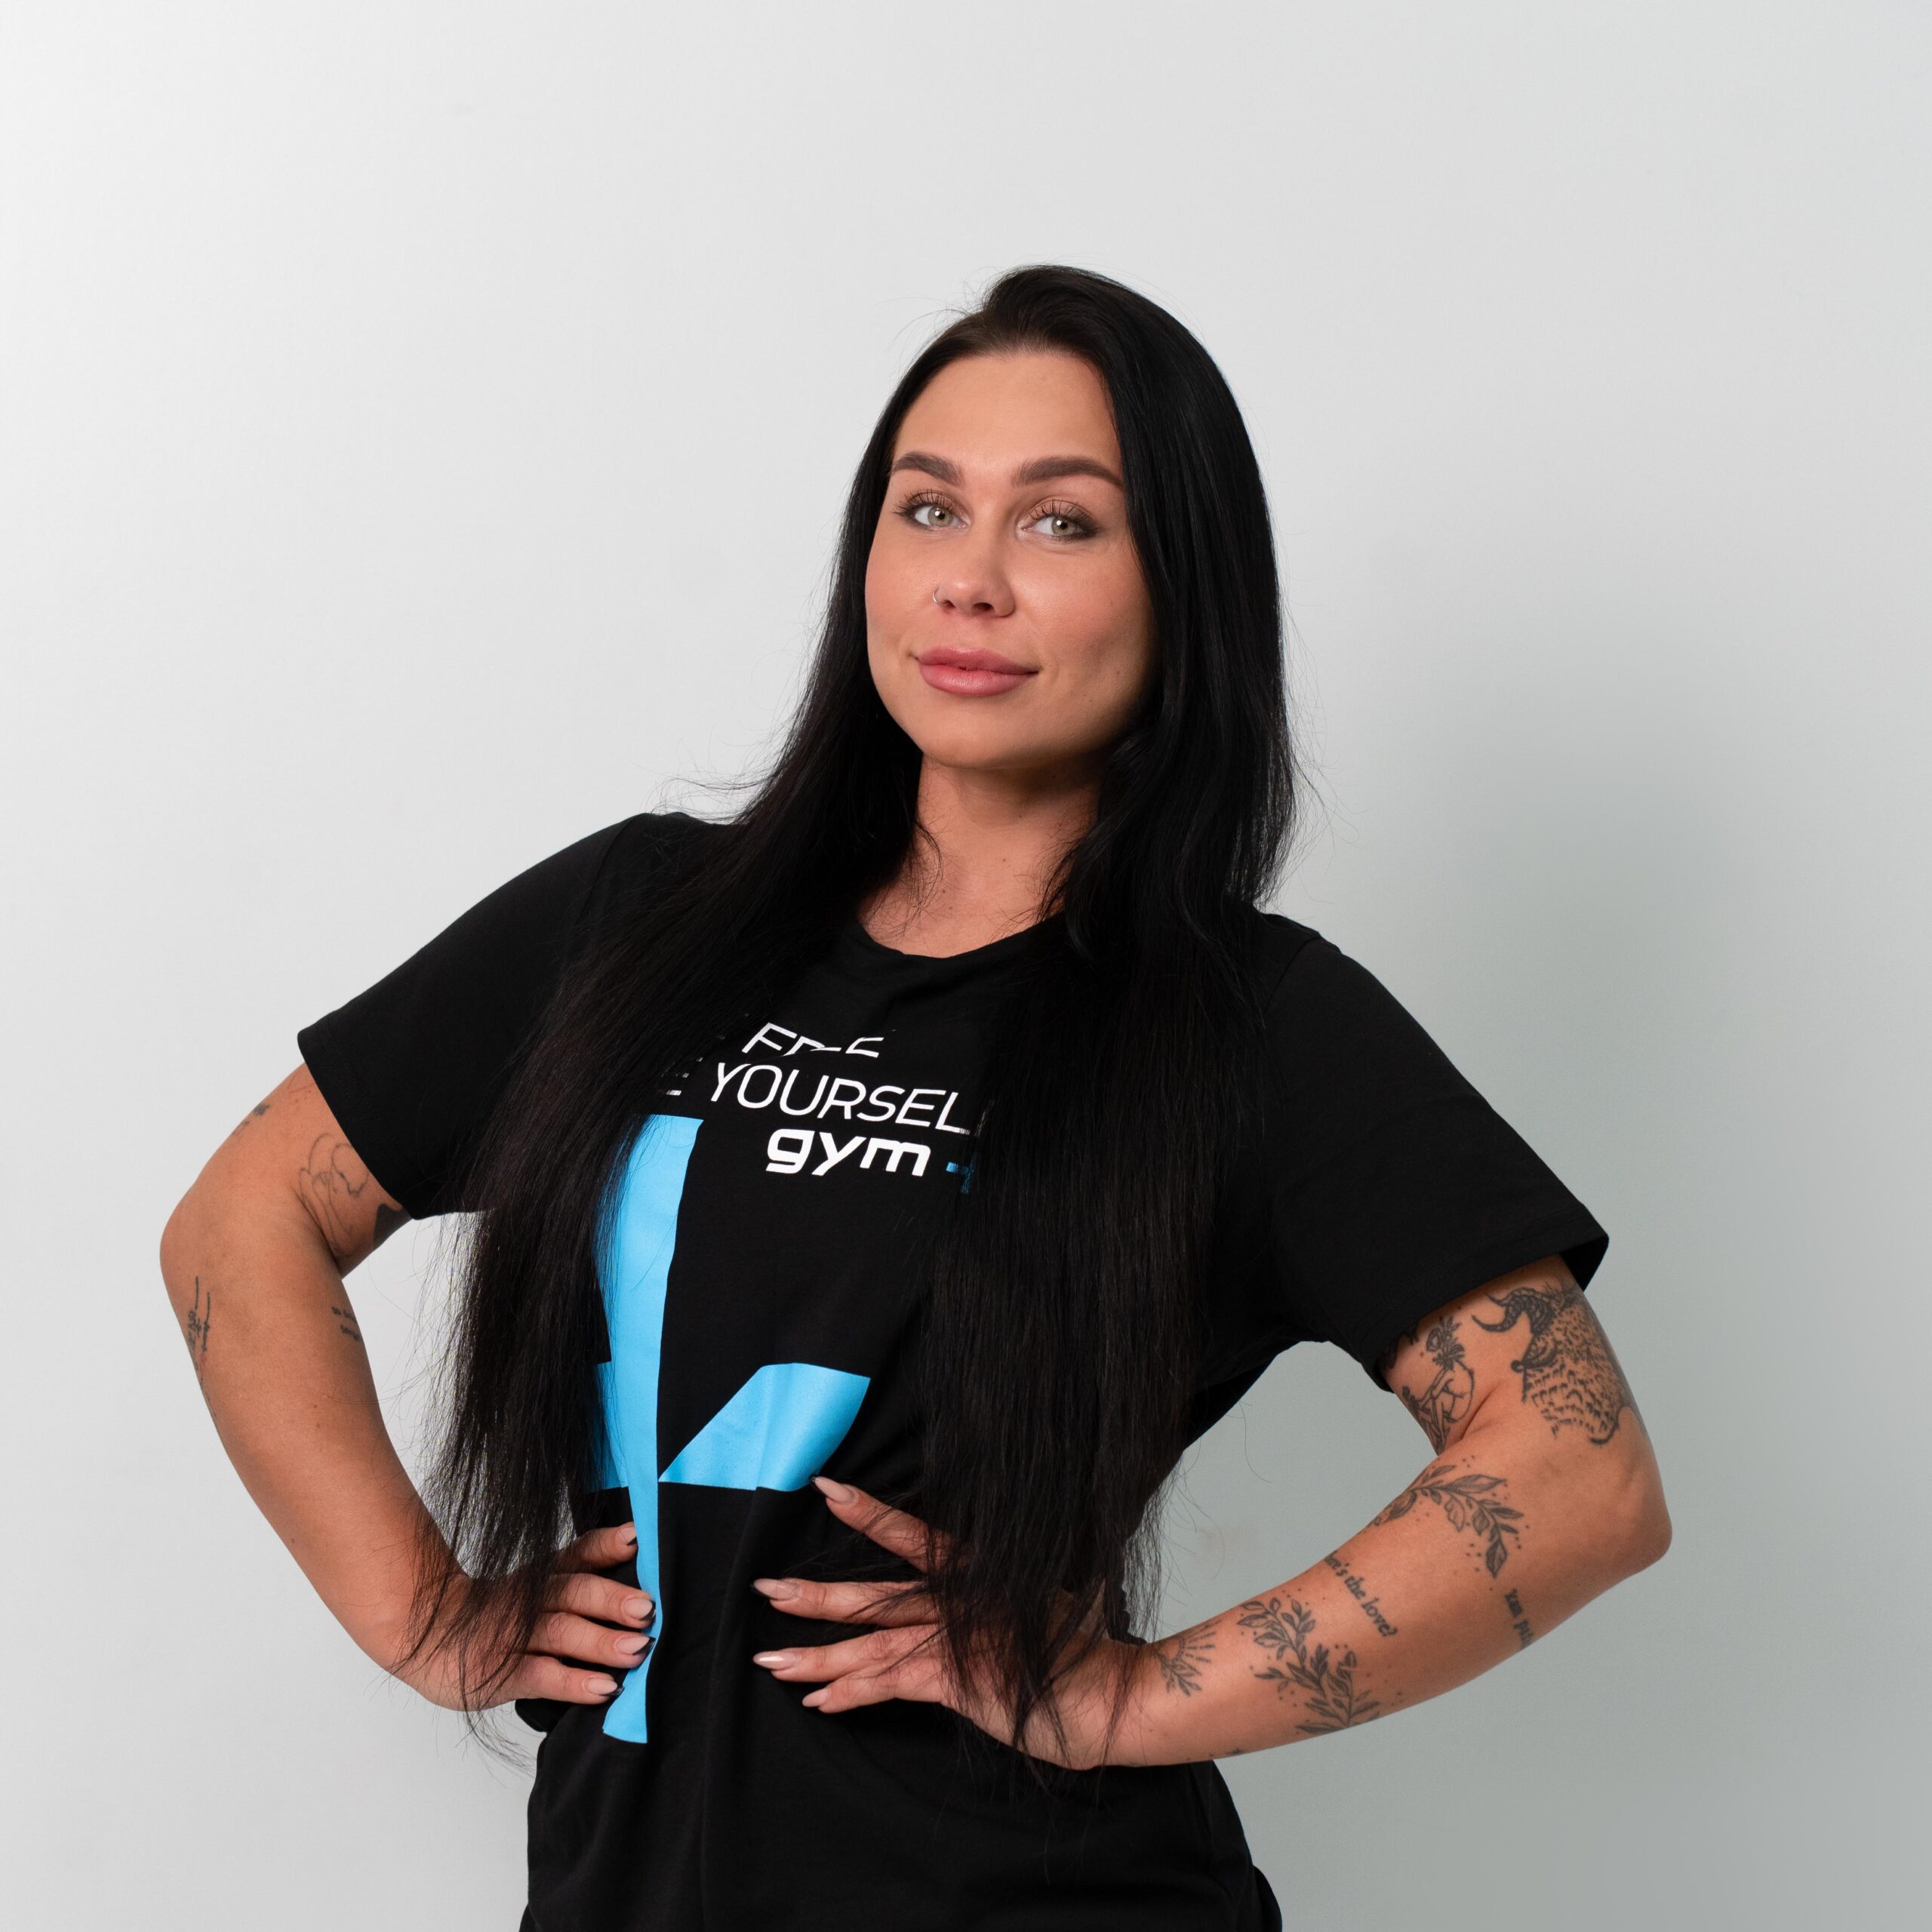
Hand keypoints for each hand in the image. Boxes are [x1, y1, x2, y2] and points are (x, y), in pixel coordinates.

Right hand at [395, 1522, 655, 1711]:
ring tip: (637, 1650)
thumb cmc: (488, 1614)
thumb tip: (634, 1591)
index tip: (635, 1538)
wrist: (422, 1635)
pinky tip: (603, 1689)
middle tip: (647, 1608)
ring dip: (602, 1642)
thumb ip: (569, 1584)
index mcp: (542, 1576)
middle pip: (575, 1592)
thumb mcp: (528, 1589)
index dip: (606, 1545)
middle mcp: (532, 1601)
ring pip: (562, 1633)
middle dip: (613, 1600)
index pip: (578, 1555)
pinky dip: (574, 1682)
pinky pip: (541, 1675)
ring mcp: (516, 1637)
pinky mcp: (503, 1673)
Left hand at [749, 1479, 1156, 1769]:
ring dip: (818, 1655)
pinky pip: (893, 1684)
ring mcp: (958, 1638)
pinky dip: (854, 1693)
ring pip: (873, 1644)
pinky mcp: (959, 1679)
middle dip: (817, 1596)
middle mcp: (962, 1601)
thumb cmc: (1078, 1659)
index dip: (869, 1513)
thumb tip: (973, 1610)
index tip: (828, 1489)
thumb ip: (992, 1610)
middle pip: (876, 1594)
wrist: (1115, 1697)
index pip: (914, 1537)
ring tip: (771, 1659)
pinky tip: (820, 1698)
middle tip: (766, 1588)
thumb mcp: (1031, 1617)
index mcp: (978, 1577)